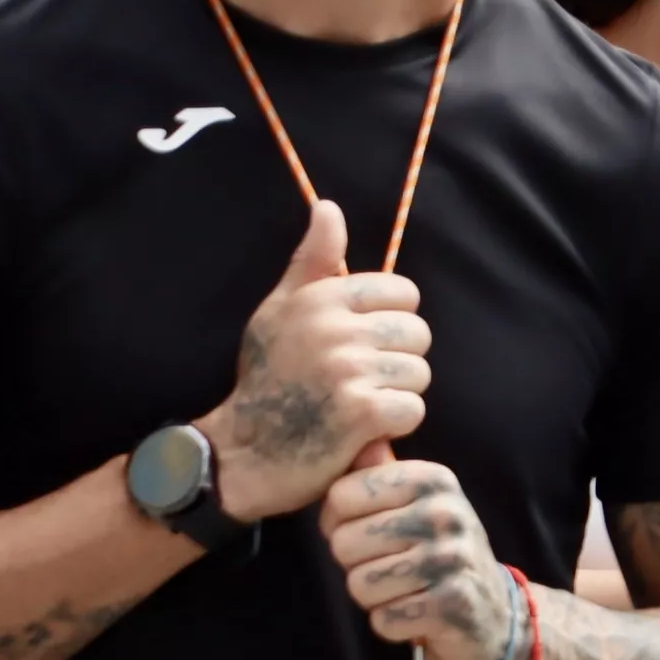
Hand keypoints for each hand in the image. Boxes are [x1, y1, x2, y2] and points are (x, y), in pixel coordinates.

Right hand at [205, 199, 429, 521]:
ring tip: (356, 404)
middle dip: (397, 360)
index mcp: (319, 298)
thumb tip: (330, 208)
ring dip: (395, 395)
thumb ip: (313, 261)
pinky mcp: (361, 413)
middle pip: (418, 334)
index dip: (391, 323)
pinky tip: (362, 429)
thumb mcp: (280, 311)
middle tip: (358, 381)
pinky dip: (394, 425)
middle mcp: (334, 329)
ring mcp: (348, 370)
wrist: (240, 451)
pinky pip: (413, 408)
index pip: (404, 294)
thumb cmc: (267, 378)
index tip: (362, 344)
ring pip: (419, 373)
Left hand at [319, 449, 520, 659]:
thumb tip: (357, 433)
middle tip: (390, 566)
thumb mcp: (417, 504)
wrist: (494, 610)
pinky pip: (383, 619)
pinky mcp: (453, 604)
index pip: (340, 496)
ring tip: (405, 589)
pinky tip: (417, 613)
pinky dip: (392, 624)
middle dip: (355, 564)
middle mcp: (446, 513)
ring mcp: (453, 559)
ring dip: (373, 597)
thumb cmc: (438, 553)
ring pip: (360, 584)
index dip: (338, 523)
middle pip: (343, 543)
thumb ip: (380, 472)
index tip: (369, 531)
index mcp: (433, 480)